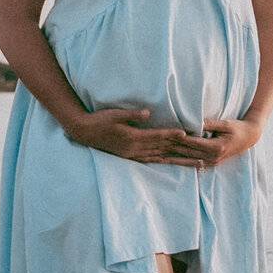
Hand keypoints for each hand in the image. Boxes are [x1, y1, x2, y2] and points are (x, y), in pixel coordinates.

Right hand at [70, 107, 192, 163]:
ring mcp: (130, 153)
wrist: (84, 132)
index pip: (156, 136)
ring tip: (181, 155)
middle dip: (174, 146)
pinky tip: (163, 160)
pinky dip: (156, 159)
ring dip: (169, 154)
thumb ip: (133, 114)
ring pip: (154, 154)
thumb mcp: (116, 114)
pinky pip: (145, 159)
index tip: (183, 134)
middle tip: (188, 147)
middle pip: (158, 147)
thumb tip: (148, 112)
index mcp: (132, 137)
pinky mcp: (126, 155)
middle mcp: (133, 148)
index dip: (170, 135)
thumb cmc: (100, 120)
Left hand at [160, 116, 261, 168]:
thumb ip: (210, 123)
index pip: (192, 142)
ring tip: (156, 157)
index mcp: (216, 147)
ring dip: (172, 159)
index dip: (177, 139)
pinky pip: (192, 165)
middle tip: (155, 145)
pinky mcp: (210, 164)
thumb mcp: (225, 123)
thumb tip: (196, 121)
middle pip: (187, 153)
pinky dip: (180, 163)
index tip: (164, 135)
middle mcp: (212, 157)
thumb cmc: (237, 127)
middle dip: (170, 149)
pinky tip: (169, 162)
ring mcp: (211, 163)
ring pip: (187, 161)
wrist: (248, 138)